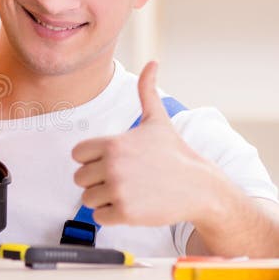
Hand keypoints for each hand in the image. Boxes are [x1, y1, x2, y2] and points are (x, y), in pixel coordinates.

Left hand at [72, 61, 220, 227]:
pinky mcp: (125, 212)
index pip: (77, 154)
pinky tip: (133, 206)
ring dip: (105, 199)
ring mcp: (118, 189)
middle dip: (97, 181)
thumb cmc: (176, 155)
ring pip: (87, 198)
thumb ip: (146, 92)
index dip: (92, 160)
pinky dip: (113, 216)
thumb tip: (152, 62)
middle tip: (124, 180)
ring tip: (130, 192)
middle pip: (79, 178)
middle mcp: (112, 165)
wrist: (201, 188)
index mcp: (113, 143)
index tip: (113, 162)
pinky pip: (100, 217)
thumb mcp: (158, 121)